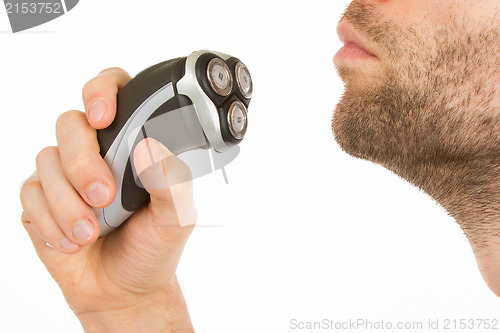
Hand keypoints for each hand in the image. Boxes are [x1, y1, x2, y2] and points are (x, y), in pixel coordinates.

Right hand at [19, 68, 195, 331]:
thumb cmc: (153, 247)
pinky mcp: (41, 200)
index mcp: (131, 144)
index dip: (101, 92)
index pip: (111, 94)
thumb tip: (150, 148)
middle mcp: (95, 152)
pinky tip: (73, 240)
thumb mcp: (177, 218)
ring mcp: (65, 174)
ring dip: (68, 202)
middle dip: (82, 162)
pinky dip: (51, 221)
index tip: (103, 117)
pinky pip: (31, 194)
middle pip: (70, 124)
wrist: (125, 289)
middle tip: (104, 196)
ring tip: (91, 232)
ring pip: (46, 161)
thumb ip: (172, 183)